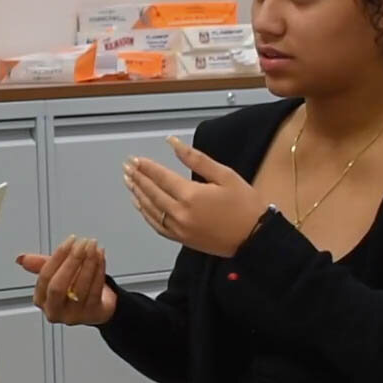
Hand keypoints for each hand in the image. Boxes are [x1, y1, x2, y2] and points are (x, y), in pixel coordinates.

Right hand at [16, 235, 115, 325]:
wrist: (96, 307)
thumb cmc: (73, 289)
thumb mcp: (56, 275)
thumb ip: (40, 265)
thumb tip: (22, 258)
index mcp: (41, 300)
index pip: (45, 277)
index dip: (58, 257)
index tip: (69, 241)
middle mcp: (55, 310)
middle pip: (59, 286)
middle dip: (71, 261)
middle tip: (81, 244)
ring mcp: (74, 314)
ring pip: (81, 286)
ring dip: (88, 262)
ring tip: (93, 246)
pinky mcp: (92, 314)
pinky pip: (95, 289)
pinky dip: (99, 269)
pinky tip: (100, 256)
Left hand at [122, 137, 268, 257]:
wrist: (256, 238)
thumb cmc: (245, 204)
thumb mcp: (224, 175)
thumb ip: (196, 159)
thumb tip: (173, 143)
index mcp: (191, 195)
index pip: (160, 177)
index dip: (146, 167)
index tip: (135, 159)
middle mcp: (180, 213)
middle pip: (152, 192)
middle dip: (138, 178)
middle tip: (127, 167)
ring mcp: (179, 228)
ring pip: (151, 209)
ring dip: (138, 194)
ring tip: (129, 182)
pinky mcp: (182, 239)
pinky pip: (157, 225)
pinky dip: (146, 214)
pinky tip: (140, 205)